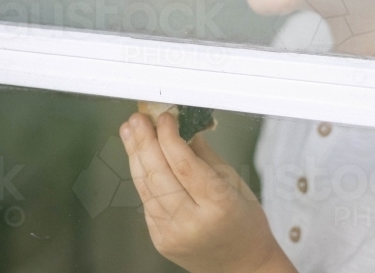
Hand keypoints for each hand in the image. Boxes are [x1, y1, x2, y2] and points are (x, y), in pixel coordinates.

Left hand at [120, 111, 295, 272]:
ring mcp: (173, 235)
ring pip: (147, 188)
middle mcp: (192, 223)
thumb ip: (205, 155)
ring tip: (130, 132)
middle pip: (159, 175)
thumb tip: (183, 127)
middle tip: (138, 118)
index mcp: (218, 205)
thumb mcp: (235, 183)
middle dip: (144, 142)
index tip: (164, 117)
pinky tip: (138, 158)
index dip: (169, 137)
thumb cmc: (245, 224)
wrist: (242, 268)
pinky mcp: (160, 241)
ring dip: (135, 156)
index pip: (184, 165)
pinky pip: (147, 202)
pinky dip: (141, 177)